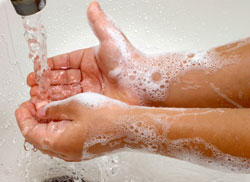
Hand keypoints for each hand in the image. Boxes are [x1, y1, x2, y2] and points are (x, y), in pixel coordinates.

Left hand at [15, 92, 125, 160]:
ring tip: (48, 108)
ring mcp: (76, 151)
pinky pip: (65, 139)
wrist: (129, 127)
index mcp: (59, 142)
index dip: (24, 117)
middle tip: (34, 105)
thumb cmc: (107, 118)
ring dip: (47, 124)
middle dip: (34, 120)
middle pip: (40, 137)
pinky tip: (64, 116)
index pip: (30, 133)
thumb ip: (55, 108)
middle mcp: (66, 151)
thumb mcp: (76, 105)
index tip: (23, 106)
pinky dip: (59, 127)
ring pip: (52, 138)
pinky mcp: (85, 148)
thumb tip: (44, 110)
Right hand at [28, 1, 146, 108]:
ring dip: (50, 93)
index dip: (49, 66)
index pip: (64, 62)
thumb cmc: (130, 62)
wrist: (144, 83)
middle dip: (46, 82)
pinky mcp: (93, 102)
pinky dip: (60, 104)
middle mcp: (88, 74)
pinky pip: (73, 102)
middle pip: (61, 77)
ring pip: (65, 91)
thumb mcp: (110, 39)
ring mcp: (90, 89)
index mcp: (89, 59)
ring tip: (37, 96)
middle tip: (34, 86)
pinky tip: (49, 105)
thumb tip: (93, 6)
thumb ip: (99, 23)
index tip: (37, 69)